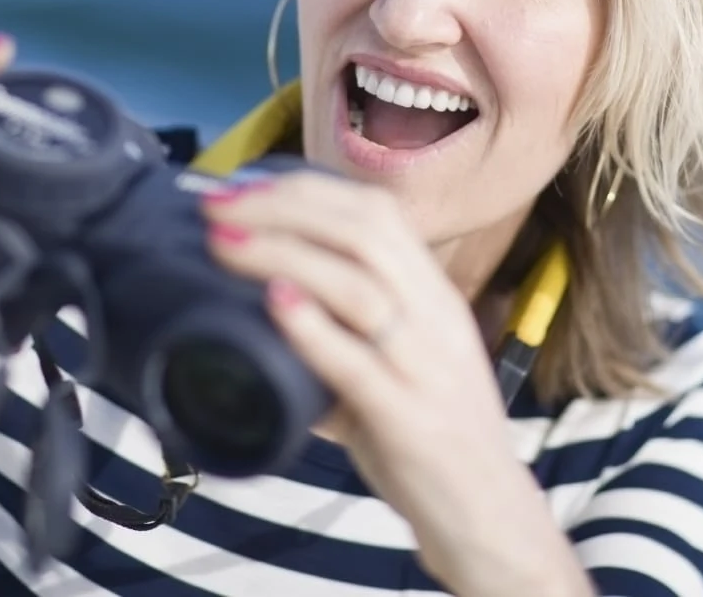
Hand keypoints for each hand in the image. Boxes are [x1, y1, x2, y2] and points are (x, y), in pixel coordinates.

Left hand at [202, 172, 577, 591]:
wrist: (488, 515)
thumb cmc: (427, 435)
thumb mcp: (390, 362)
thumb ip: (337, 330)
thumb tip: (257, 299)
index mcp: (432, 294)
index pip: (375, 212)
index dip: (305, 189)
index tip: (241, 187)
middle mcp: (435, 318)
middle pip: (364, 232)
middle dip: (283, 207)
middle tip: (215, 206)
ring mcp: (426, 367)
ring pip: (360, 286)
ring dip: (284, 253)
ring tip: (224, 243)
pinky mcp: (412, 420)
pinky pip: (361, 364)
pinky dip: (314, 328)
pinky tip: (276, 302)